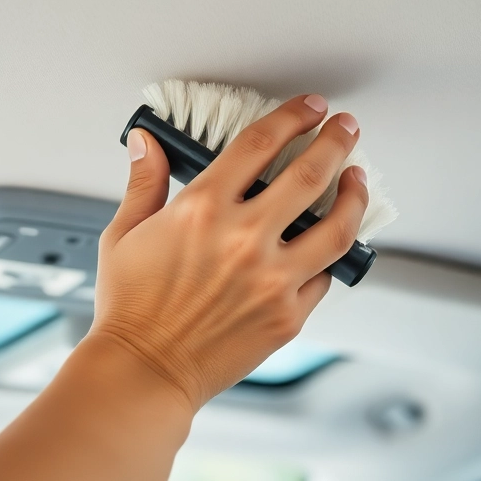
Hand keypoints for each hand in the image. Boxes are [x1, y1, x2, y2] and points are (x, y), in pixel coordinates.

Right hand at [87, 94, 369, 411]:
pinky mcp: (288, 315)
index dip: (292, 117)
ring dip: (354, 194)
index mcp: (202, 209)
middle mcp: (243, 239)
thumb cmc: (131, 311)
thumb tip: (145, 144)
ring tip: (357, 177)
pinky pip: (324, 277)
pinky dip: (331, 256)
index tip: (307, 108)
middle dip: (335, 141)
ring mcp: (272, 279)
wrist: (144, 372)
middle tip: (346, 127)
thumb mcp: (123, 235)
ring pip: (336, 226)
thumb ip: (143, 184)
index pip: (260, 144)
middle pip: (310, 173)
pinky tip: (332, 242)